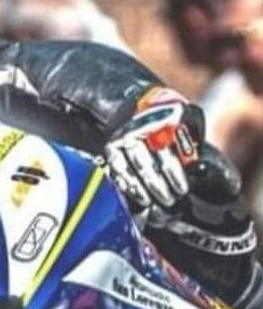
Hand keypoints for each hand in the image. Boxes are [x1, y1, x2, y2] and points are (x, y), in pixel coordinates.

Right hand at [105, 88, 203, 209]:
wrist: (140, 107)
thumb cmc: (172, 119)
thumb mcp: (190, 119)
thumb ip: (194, 139)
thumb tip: (198, 168)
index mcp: (162, 116)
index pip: (167, 152)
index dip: (175, 174)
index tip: (183, 189)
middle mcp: (139, 126)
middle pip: (149, 164)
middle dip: (161, 186)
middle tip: (173, 198)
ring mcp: (123, 138)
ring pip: (133, 170)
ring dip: (147, 190)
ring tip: (160, 200)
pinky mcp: (111, 149)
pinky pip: (119, 172)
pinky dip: (131, 187)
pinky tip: (142, 198)